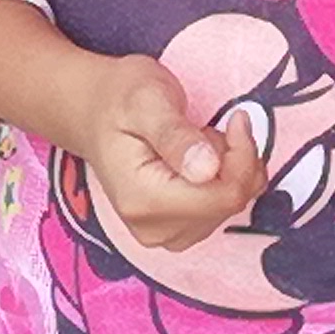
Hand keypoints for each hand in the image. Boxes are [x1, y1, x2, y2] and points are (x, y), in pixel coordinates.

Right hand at [72, 55, 261, 250]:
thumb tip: (207, 169)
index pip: (223, 196)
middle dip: (234, 160)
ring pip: (229, 208)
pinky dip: (225, 181)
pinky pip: (221, 212)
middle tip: (207, 126)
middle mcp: (152, 228)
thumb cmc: (119, 98)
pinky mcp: (174, 231)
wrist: (93, 111)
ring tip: (195, 141)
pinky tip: (202, 159)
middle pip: (228, 204)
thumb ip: (176, 134)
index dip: (242, 157)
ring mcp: (163, 235)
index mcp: (143, 199)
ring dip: (229, 170)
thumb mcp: (148, 100)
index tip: (237, 118)